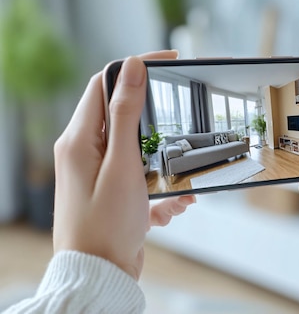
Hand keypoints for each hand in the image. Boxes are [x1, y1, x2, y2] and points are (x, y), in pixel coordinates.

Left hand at [53, 50, 195, 279]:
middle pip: (126, 117)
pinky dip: (162, 188)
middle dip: (160, 127)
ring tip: (181, 187)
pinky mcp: (112, 191)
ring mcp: (98, 172)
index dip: (137, 67)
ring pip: (141, 150)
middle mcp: (84, 151)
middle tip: (183, 130)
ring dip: (166, 165)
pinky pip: (143, 177)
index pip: (106, 83)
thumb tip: (132, 67)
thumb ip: (125, 114)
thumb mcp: (122, 164)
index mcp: (79, 139)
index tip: (170, 60)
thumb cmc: (105, 224)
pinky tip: (173, 207)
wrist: (99, 274)